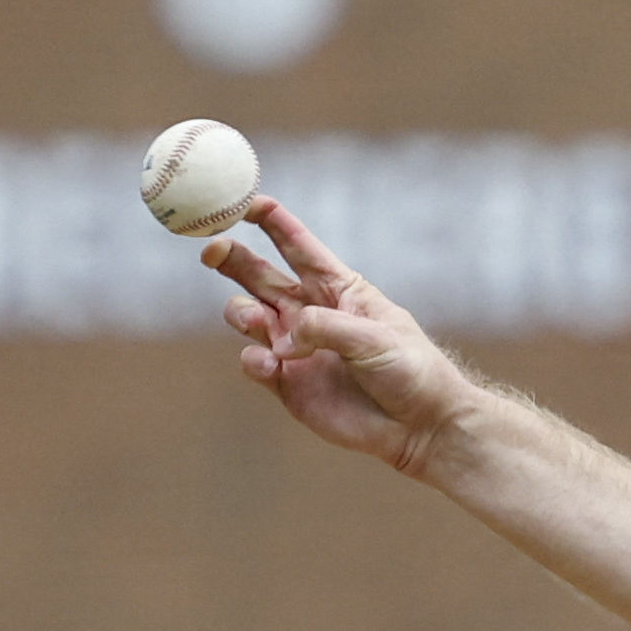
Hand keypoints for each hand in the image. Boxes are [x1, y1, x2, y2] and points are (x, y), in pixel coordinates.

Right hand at [204, 197, 475, 472]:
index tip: (243, 202)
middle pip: (257, 273)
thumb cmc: (410, 370)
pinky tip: (270, 365)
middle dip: (231, 257)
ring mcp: (295, 347)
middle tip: (210, 250)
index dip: (269, 220)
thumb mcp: (375, 337)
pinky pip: (254, 363)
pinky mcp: (288, 384)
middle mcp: (310, 311)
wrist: (420, 428)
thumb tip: (284, 338)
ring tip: (255, 323)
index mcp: (336, 287)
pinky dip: (253, 360)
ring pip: (247, 315)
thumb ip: (326, 327)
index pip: (296, 244)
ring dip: (241, 312)